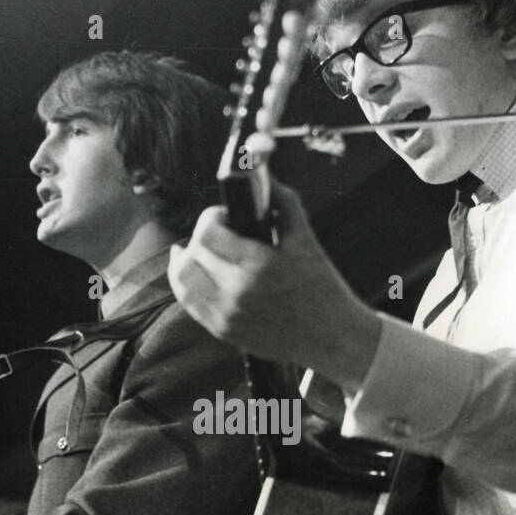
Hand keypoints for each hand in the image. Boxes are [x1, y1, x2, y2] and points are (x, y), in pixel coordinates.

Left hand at [168, 180, 381, 393]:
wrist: (332, 338)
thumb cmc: (323, 289)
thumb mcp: (307, 241)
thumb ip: (284, 203)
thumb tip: (264, 176)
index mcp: (259, 265)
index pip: (209, 232)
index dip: (211, 217)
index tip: (224, 215)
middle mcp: (238, 292)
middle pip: (193, 254)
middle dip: (201, 236)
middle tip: (216, 232)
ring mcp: (227, 315)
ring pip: (183, 281)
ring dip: (186, 261)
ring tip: (196, 251)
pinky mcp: (224, 331)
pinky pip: (190, 304)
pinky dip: (187, 285)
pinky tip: (194, 273)